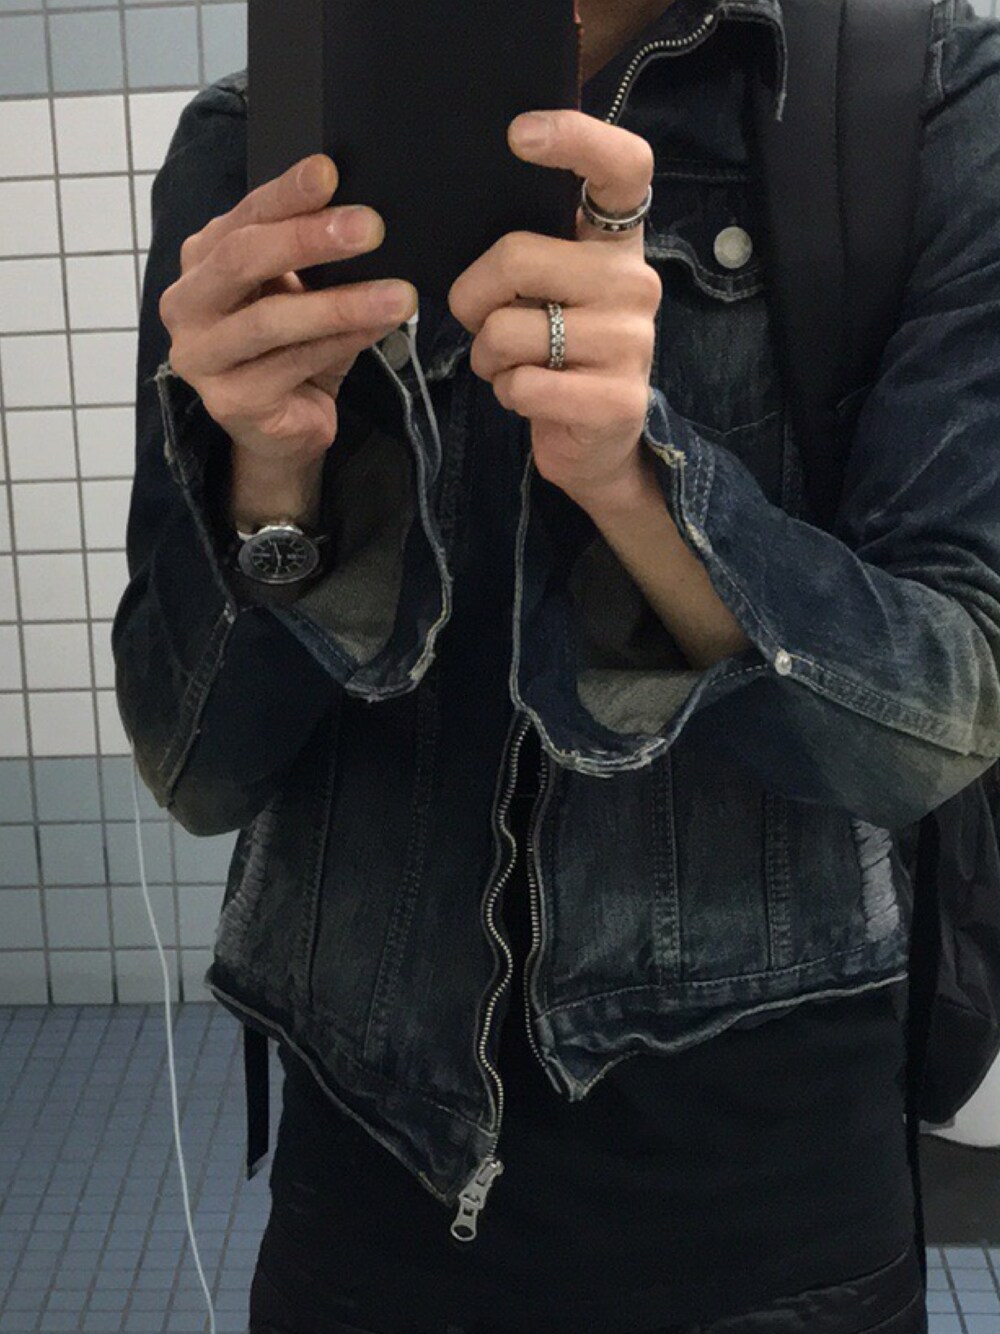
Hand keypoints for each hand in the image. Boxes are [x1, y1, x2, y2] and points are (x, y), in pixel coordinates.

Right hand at [158, 154, 416, 524]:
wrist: (282, 427)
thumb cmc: (292, 347)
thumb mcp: (300, 290)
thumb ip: (310, 254)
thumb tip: (363, 214)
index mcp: (202, 259)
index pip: (244, 216)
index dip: (286, 192)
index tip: (329, 170)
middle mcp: (188, 303)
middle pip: (243, 259)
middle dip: (309, 239)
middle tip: (371, 227)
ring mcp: (201, 356)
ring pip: (272, 319)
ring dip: (342, 303)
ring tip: (398, 294)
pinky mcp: (230, 401)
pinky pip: (294, 364)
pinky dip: (343, 343)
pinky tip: (380, 328)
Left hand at [447, 111, 661, 507]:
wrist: (596, 445)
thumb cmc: (558, 355)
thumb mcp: (549, 292)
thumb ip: (528, 251)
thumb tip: (462, 214)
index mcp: (618, 243)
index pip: (622, 166)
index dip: (575, 137)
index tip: (519, 134)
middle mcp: (635, 282)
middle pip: (516, 257)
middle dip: (472, 298)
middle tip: (482, 323)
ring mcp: (633, 342)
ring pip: (508, 331)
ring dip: (488, 357)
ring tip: (514, 367)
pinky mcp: (617, 399)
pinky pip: (522, 385)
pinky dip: (507, 395)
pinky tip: (531, 397)